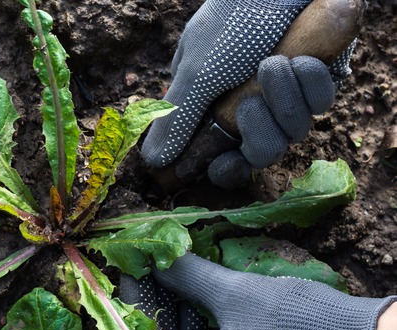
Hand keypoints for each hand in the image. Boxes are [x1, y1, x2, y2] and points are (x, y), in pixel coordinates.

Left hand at [119, 253, 396, 329]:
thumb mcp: (238, 295)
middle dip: (153, 303)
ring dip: (176, 312)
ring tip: (164, 271)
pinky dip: (200, 326)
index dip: (132, 301)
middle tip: (142, 264)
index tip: (124, 267)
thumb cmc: (302, 326)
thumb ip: (189, 278)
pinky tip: (193, 294)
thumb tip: (155, 257)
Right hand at [139, 0, 351, 188]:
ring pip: (293, 129)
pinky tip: (299, 56)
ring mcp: (286, 93)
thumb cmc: (233, 19)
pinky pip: (321, 101)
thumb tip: (152, 161)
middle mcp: (249, 103)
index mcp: (213, 105)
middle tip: (248, 103)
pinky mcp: (319, 79)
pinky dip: (310, 81)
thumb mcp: (197, 72)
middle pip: (260, 150)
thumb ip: (177, 121)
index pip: (220, 154)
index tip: (225, 164)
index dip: (226, 166)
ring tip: (274, 61)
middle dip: (258, 129)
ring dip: (284, 96)